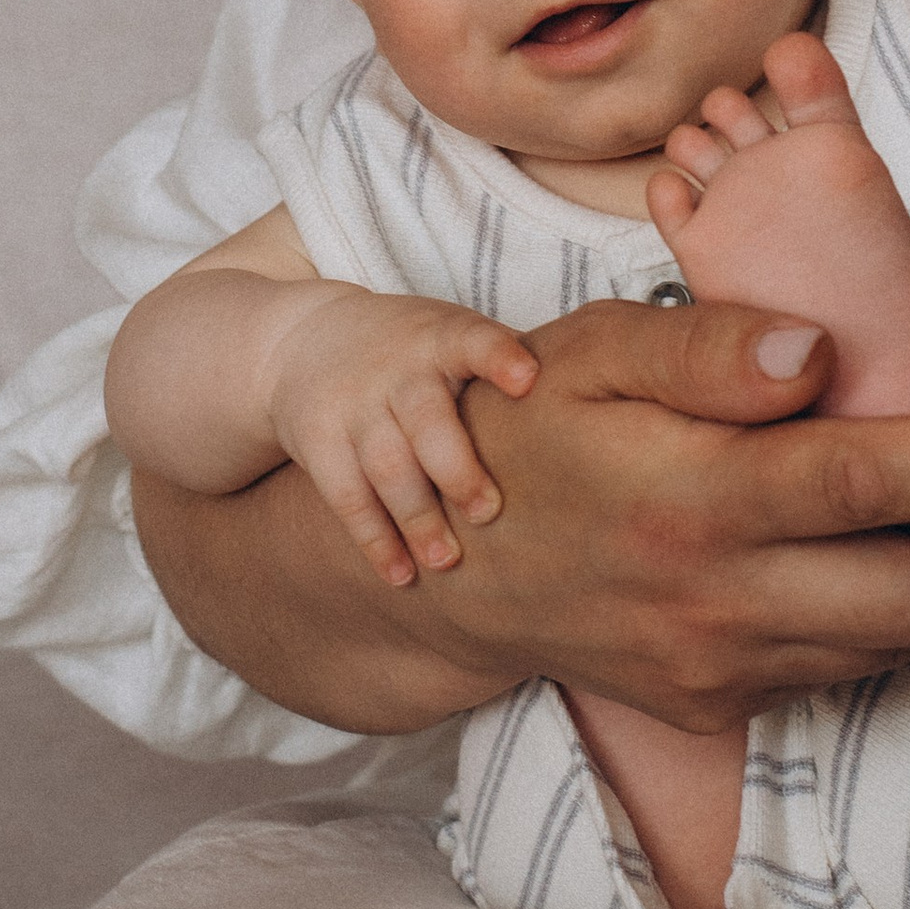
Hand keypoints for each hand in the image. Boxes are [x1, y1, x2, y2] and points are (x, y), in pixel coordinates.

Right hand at [138, 293, 909, 745]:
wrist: (446, 567)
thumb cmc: (532, 428)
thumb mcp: (595, 351)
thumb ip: (710, 348)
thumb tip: (821, 353)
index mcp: (695, 501)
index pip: (877, 485)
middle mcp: (715, 601)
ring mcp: (718, 667)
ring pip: (893, 645)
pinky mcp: (717, 704)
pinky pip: (842, 667)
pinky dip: (880, 612)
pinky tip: (871, 547)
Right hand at [262, 288, 538, 587]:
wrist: (304, 340)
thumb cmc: (413, 349)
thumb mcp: (452, 334)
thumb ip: (508, 367)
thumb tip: (605, 406)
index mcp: (443, 338)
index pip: (473, 342)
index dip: (498, 358)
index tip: (527, 380)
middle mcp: (397, 370)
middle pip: (426, 420)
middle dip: (456, 468)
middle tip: (487, 512)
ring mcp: (354, 406)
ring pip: (387, 467)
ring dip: (418, 518)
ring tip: (447, 562)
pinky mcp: (319, 442)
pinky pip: (347, 496)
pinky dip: (374, 540)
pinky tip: (402, 575)